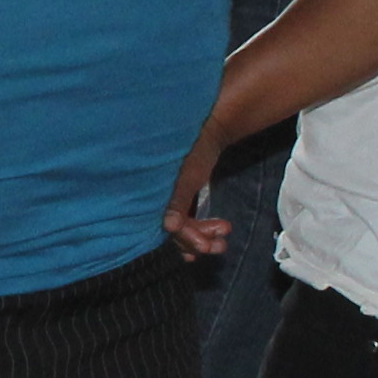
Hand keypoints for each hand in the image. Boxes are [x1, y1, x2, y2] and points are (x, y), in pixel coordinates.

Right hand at [162, 127, 233, 257]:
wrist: (211, 130)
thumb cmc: (196, 150)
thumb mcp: (187, 177)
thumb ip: (177, 201)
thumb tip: (168, 226)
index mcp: (153, 195)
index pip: (164, 226)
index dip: (183, 238)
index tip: (203, 248)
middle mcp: (156, 200)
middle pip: (173, 231)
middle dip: (197, 239)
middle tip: (219, 246)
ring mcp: (168, 200)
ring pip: (182, 227)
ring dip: (203, 235)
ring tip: (224, 236)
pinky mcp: (179, 199)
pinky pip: (187, 220)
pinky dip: (201, 228)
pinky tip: (216, 233)